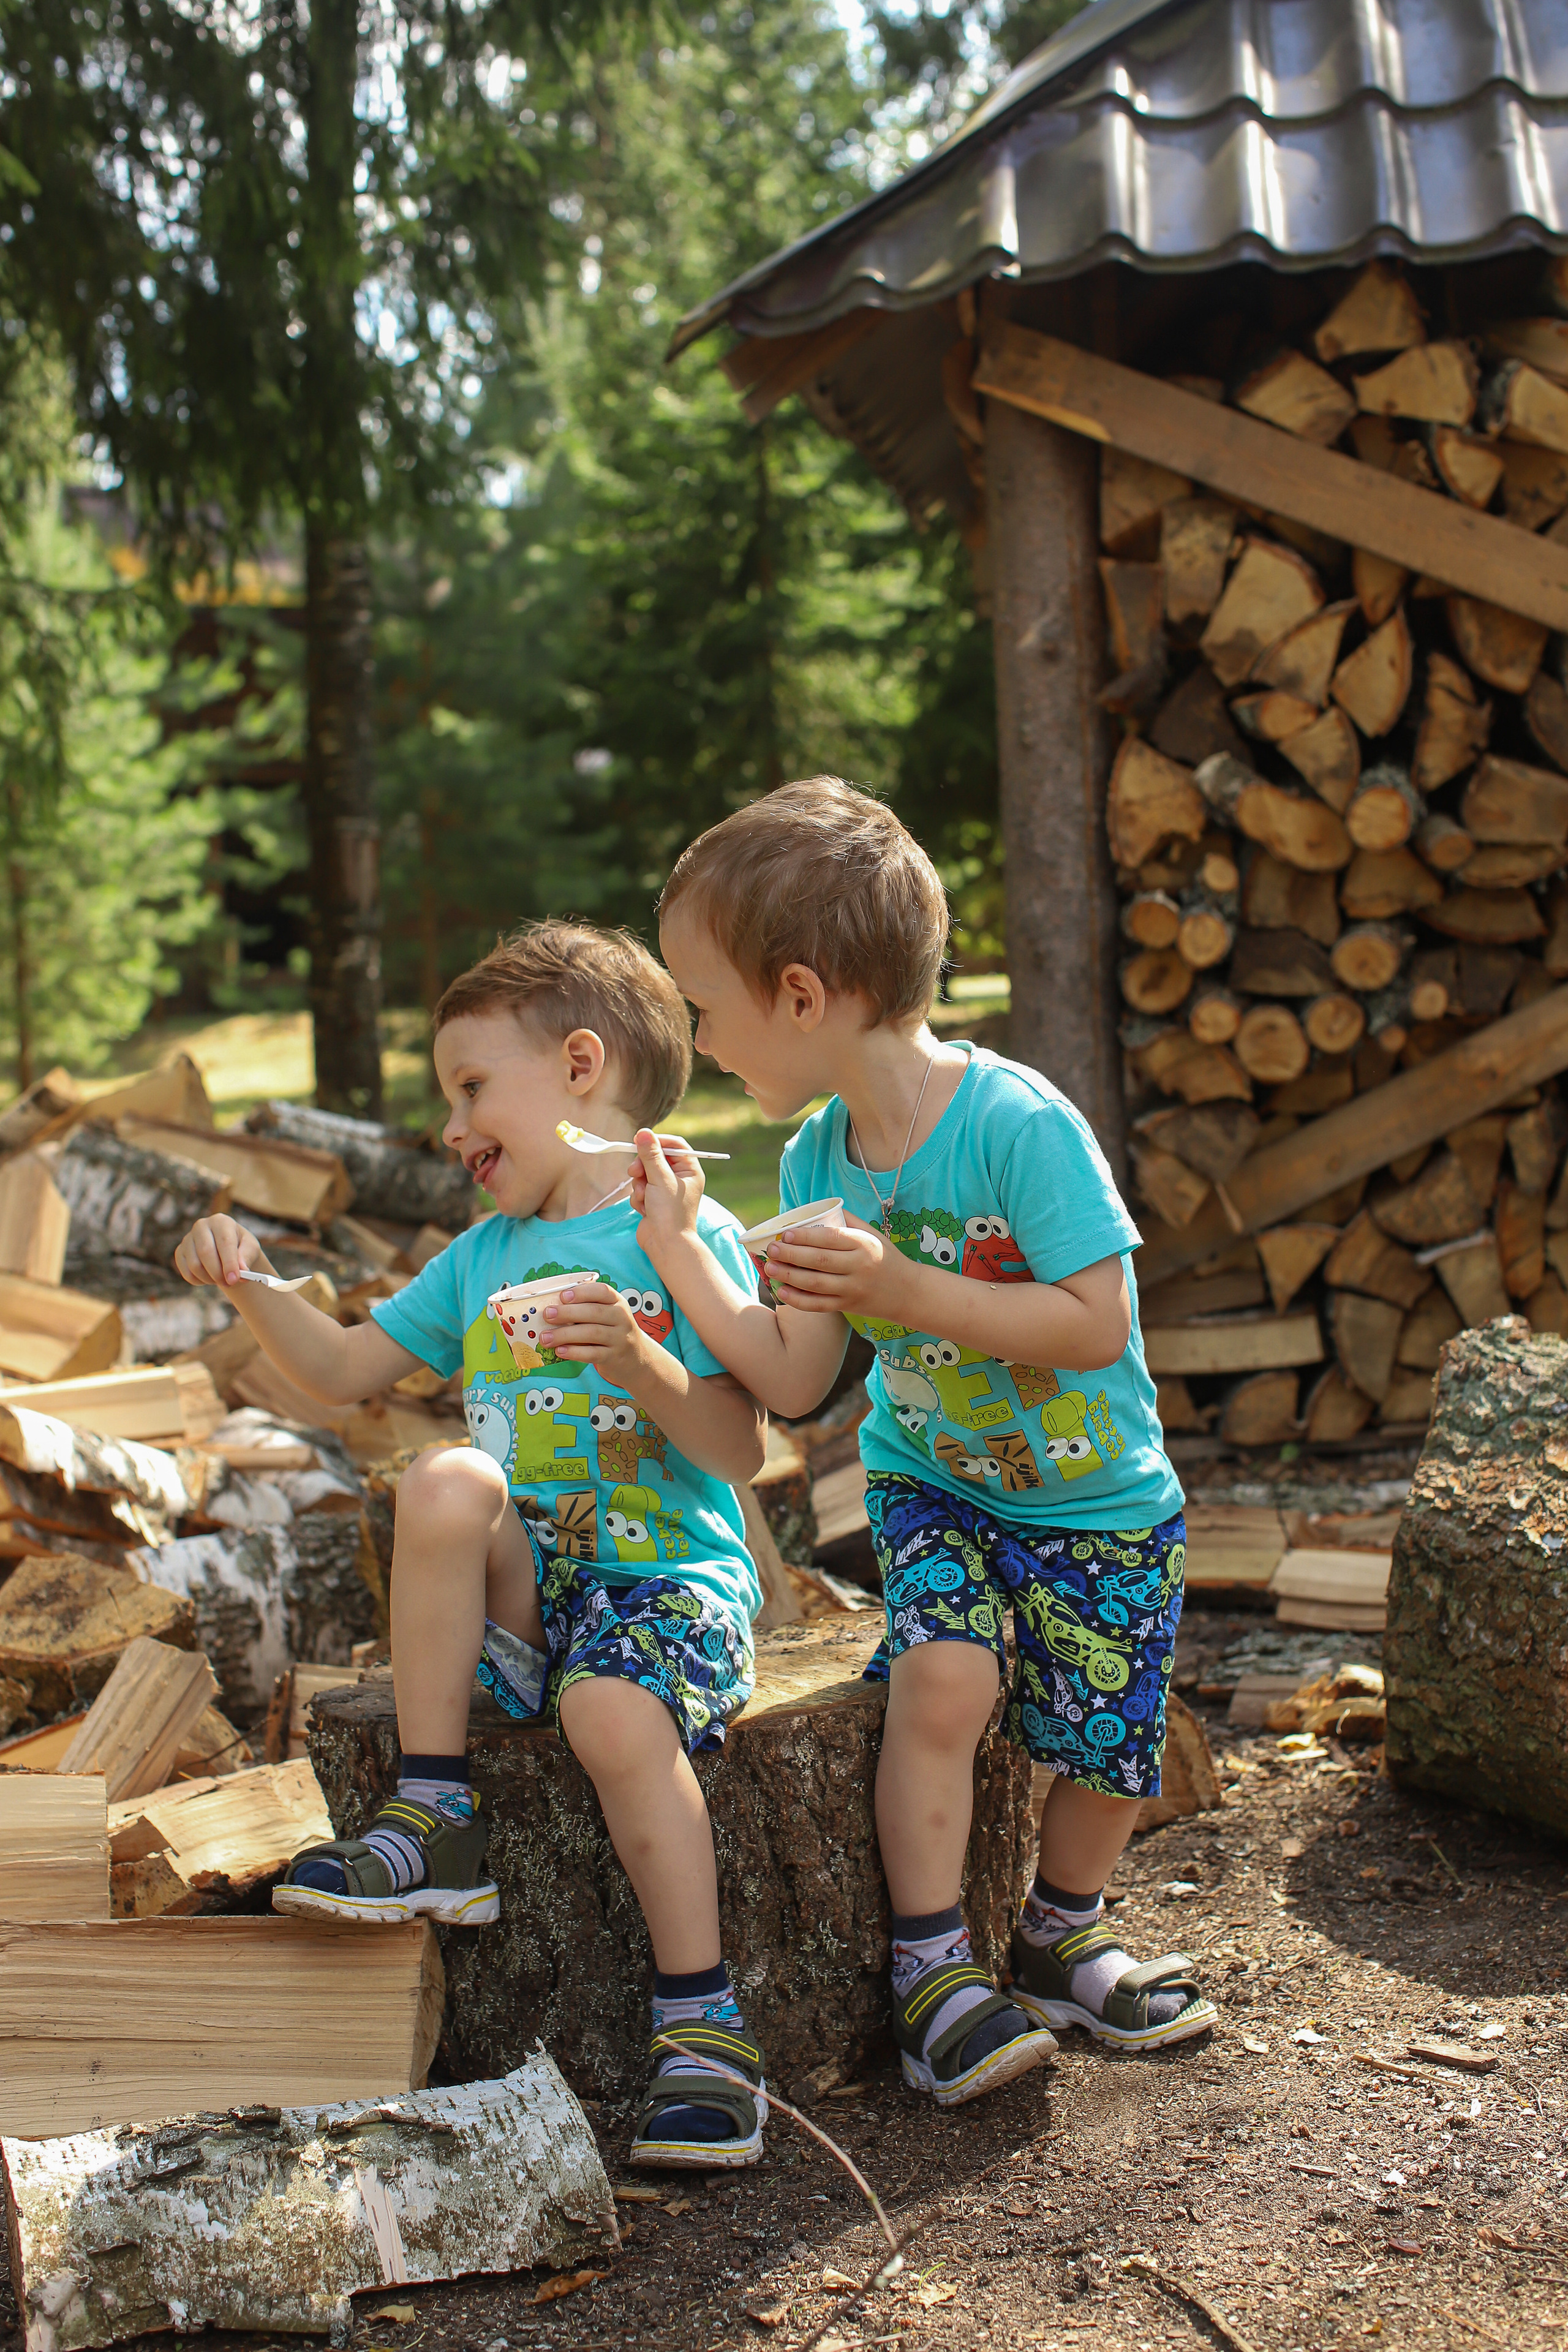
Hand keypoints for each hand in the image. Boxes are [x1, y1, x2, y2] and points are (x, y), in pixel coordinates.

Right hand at [174, 1215, 271, 1288]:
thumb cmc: (241, 1247)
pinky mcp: (180, 1252)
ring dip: (210, 1278)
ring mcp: (188, 1238)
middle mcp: (201, 1226)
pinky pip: (187, 1272)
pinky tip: (209, 1277)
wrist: (228, 1250)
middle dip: (218, 1273)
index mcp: (221, 1221)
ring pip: (195, 1265)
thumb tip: (242, 1270)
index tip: (234, 1279)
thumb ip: (247, 1257)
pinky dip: (199, 1281)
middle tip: (229, 1283)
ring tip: (221, 1279)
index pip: (224, 1242)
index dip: (229, 1263)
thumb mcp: (251, 1249)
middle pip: (205, 1252)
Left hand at [543, 1282, 651, 1384]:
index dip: (582, 1292)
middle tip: (547, 1314)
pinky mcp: (614, 1357)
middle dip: (568, 1312)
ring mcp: (619, 1338)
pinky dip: (574, 1352)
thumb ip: (585, 1308)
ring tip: (545, 1337)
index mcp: (617, 1302)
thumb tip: (552, 1307)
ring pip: (591, 1333)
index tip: (563, 1296)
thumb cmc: (611, 1331)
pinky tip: (560, 1351)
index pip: (602, 1291)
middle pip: (594, 1312)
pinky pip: (592, 1353)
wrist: (636, 1358)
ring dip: (565, 1334)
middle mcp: (621, 1318)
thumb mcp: (606, 1315)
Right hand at [630, 1129, 705, 1258]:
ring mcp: (665, 1190)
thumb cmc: (670, 1213)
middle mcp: (679, 1178)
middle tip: (634, 1172)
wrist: (665, 1245)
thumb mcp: (660, 1179)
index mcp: (689, 1170)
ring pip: (644, 1174)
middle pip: (655, 1158)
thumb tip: (643, 1132)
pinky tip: (644, 1209)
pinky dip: (638, 1197)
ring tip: (644, 1198)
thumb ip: (651, 1155)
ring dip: (639, 1185)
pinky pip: (640, 1189)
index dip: (657, 1141)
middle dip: (642, 1166)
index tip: (640, 1141)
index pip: (674, 1145)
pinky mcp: (653, 1201)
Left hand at [764, 1217, 910, 1319]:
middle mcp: (859, 1267)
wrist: (908, 1292)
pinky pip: (819, 1305)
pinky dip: (799, 1300)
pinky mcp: (848, 1306)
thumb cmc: (885, 1257)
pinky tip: (783, 1291)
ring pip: (816, 1284)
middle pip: (819, 1261)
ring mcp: (853, 1289)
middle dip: (791, 1254)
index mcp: (864, 1244)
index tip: (785, 1233)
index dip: (805, 1236)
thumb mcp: (873, 1234)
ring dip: (790, 1276)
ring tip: (770, 1268)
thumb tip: (816, 1209)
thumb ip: (848, 1221)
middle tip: (772, 1249)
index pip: (830, 1238)